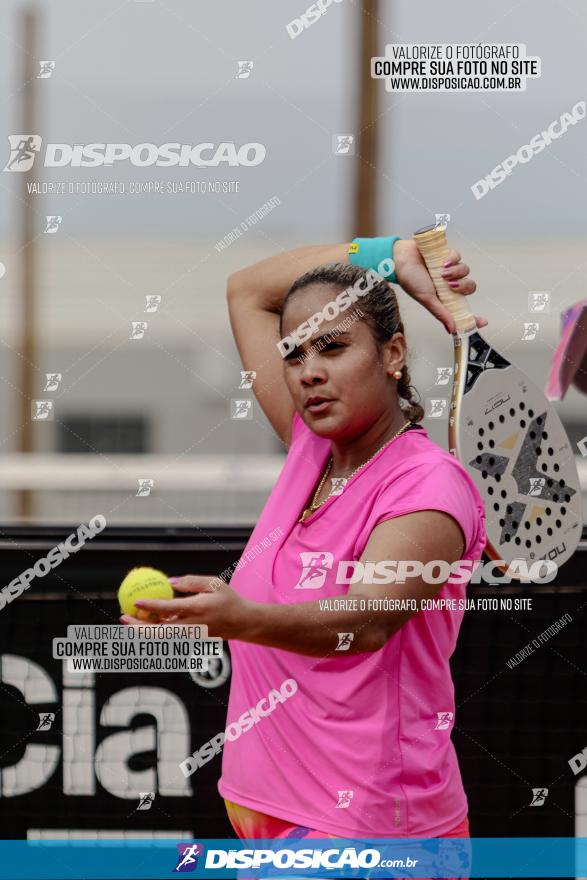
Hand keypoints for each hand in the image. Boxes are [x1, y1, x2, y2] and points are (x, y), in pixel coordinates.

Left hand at [119, 574, 250, 639]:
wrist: (243, 623)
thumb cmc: (229, 599)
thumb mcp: (214, 583)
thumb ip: (191, 582)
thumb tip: (170, 583)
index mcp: (197, 610)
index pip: (169, 610)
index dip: (151, 607)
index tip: (136, 601)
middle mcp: (192, 626)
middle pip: (159, 632)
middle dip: (138, 627)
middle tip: (123, 617)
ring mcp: (190, 636)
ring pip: (161, 636)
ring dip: (144, 629)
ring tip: (130, 618)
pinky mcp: (190, 639)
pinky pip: (169, 635)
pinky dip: (156, 628)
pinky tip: (148, 619)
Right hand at [393, 239, 486, 333]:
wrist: (401, 258)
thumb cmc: (409, 279)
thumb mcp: (427, 299)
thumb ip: (440, 313)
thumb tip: (452, 329)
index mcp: (444, 298)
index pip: (463, 309)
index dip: (473, 316)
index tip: (483, 322)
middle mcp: (448, 285)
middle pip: (469, 287)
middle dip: (463, 286)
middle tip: (450, 285)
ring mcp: (449, 270)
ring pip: (465, 270)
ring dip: (455, 271)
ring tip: (441, 271)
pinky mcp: (447, 255)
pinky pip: (458, 256)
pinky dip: (452, 259)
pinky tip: (441, 261)